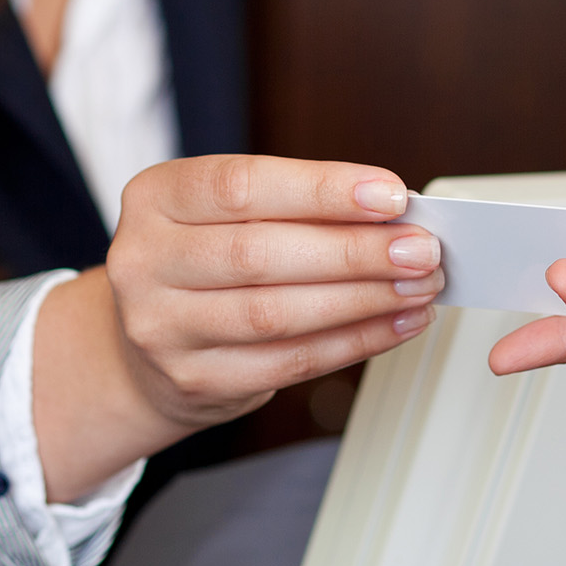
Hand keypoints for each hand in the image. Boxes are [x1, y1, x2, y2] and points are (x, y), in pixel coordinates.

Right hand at [37, 155, 440, 497]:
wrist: (143, 348)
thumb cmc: (202, 265)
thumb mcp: (225, 216)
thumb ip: (295, 208)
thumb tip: (391, 213)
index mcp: (155, 198)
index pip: (241, 185)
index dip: (321, 190)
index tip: (390, 194)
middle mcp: (144, 260)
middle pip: (260, 254)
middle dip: (355, 251)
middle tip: (421, 249)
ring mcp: (161, 327)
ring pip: (276, 314)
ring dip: (362, 300)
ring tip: (418, 286)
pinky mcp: (194, 379)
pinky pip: (288, 363)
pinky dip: (352, 343)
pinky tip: (393, 325)